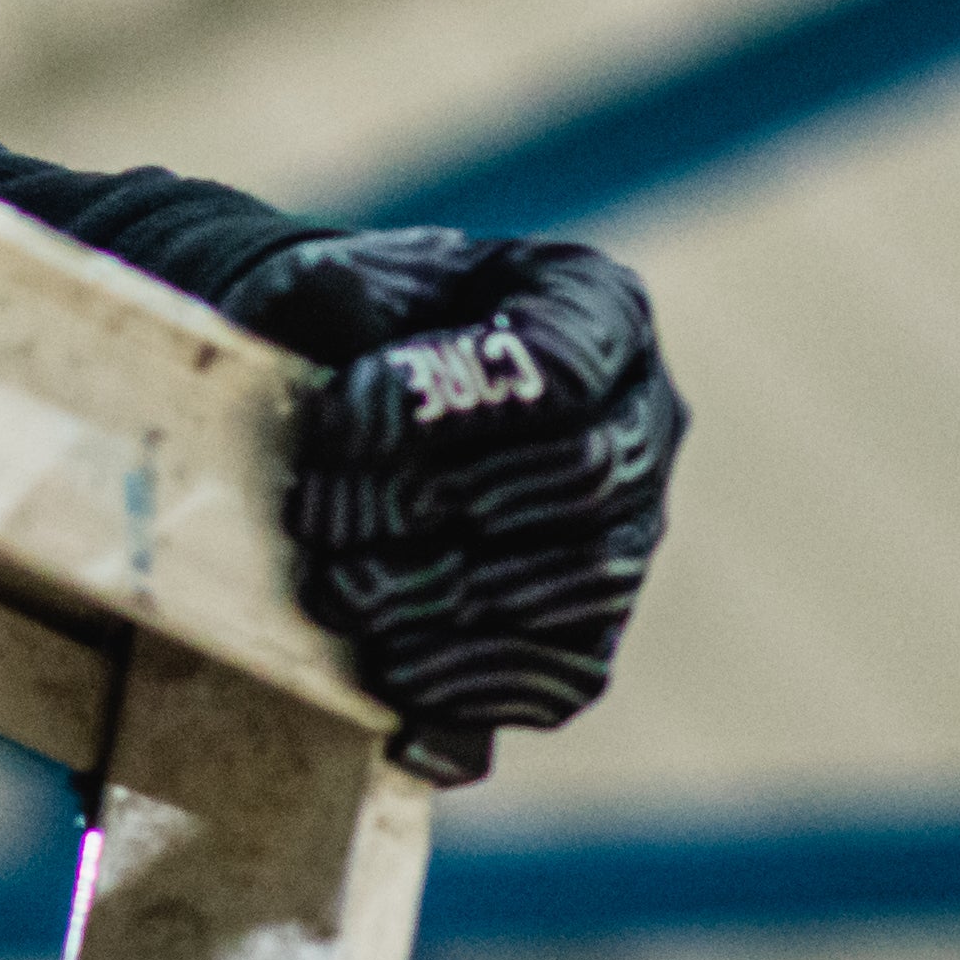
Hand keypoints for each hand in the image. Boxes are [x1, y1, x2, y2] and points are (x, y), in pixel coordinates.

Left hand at [216, 223, 684, 783]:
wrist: (328, 403)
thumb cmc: (336, 325)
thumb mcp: (330, 279)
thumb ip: (337, 294)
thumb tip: (344, 335)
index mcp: (594, 309)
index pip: (562, 364)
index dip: (452, 402)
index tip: (339, 422)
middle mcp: (640, 420)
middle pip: (585, 476)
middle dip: (440, 503)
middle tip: (319, 514)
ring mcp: (630, 530)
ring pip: (587, 581)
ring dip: (447, 596)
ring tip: (338, 591)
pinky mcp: (591, 627)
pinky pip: (568, 672)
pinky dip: (477, 680)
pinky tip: (388, 670)